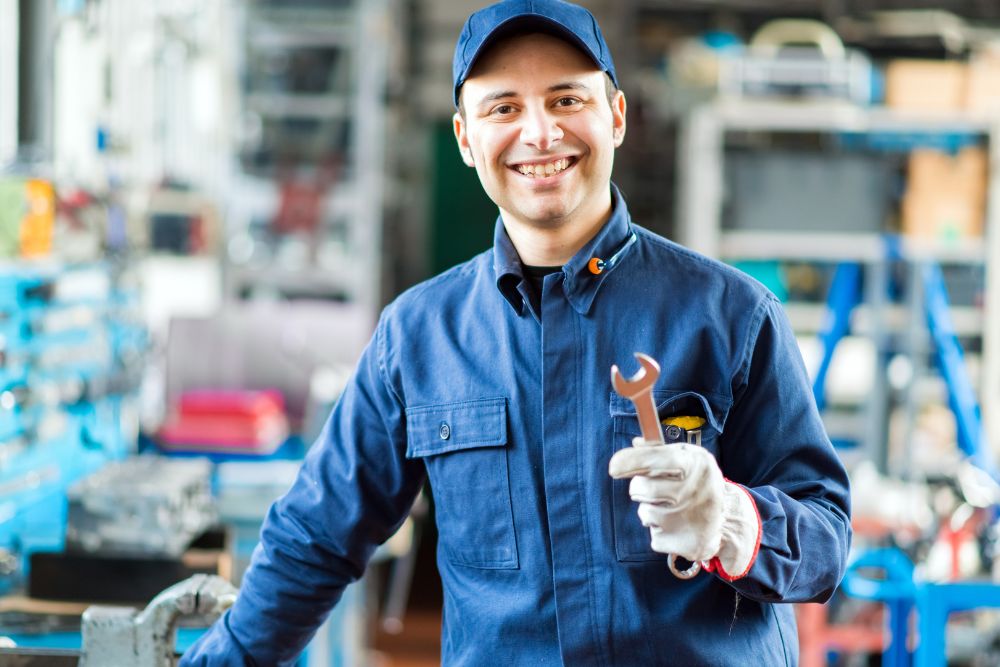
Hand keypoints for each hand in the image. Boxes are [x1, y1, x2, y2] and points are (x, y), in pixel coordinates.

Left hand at [608, 439, 759, 579]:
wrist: (728, 520)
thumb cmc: (698, 482)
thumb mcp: (687, 457)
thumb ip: (660, 450)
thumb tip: (636, 444)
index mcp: (696, 463)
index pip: (658, 459)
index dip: (632, 462)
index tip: (614, 467)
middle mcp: (694, 491)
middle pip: (643, 488)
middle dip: (640, 489)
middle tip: (655, 490)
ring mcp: (691, 520)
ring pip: (645, 514)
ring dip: (650, 511)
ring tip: (672, 509)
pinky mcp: (686, 545)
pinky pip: (654, 537)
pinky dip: (660, 532)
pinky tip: (677, 527)